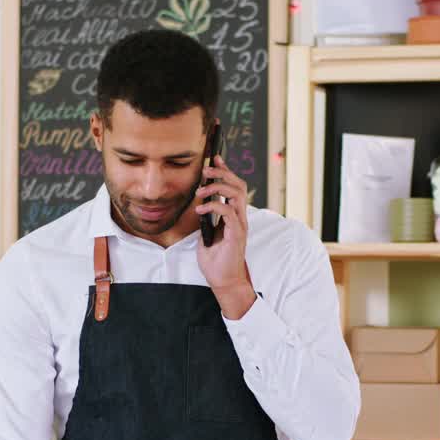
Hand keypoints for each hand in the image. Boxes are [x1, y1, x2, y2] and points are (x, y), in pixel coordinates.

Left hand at [195, 155, 255, 319]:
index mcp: (234, 216)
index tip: (215, 158)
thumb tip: (199, 207)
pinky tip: (200, 209)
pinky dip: (213, 206)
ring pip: (236, 194)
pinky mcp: (236, 234)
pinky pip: (228, 212)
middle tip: (205, 170)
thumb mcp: (206, 236)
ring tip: (200, 191)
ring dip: (217, 188)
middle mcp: (240, 217)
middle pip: (239, 185)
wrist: (222, 281)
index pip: (234, 186)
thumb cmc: (215, 260)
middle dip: (222, 173)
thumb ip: (206, 221)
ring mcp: (240, 225)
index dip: (226, 170)